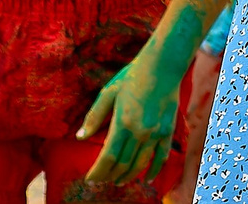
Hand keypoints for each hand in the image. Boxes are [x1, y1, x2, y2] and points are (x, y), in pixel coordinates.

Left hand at [76, 32, 187, 188]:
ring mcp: (156, 133)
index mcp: (122, 122)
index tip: (90, 179)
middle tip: (102, 180)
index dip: (97, 172)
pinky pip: (161, 158)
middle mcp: (139, 132)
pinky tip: (146, 179)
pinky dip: (153, 171)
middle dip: (110, 176)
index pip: (107, 157)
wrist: (162, 66)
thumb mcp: (109, 92)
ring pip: (140, 165)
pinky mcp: (168, 131)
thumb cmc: (132, 76)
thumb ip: (94, 116)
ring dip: (128, 176)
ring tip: (118, 181)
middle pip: (122, 164)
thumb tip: (80, 137)